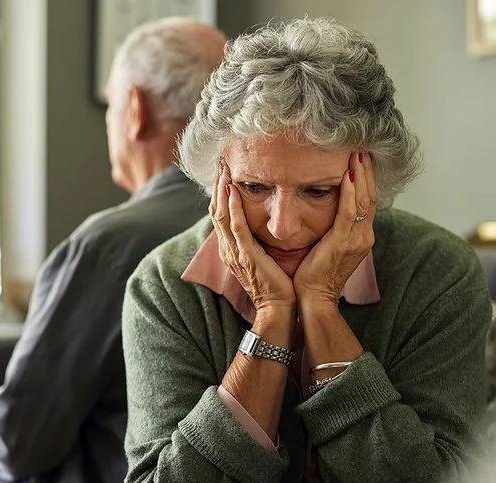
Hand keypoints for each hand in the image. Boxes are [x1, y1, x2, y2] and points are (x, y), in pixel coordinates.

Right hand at [210, 159, 295, 310]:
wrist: (279, 307)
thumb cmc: (277, 284)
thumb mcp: (263, 257)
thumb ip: (259, 240)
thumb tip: (265, 222)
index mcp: (231, 249)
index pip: (220, 214)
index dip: (219, 192)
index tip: (224, 171)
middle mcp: (228, 249)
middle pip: (215, 211)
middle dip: (217, 186)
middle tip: (220, 162)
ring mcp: (235, 252)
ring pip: (221, 216)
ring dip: (221, 191)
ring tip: (223, 169)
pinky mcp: (246, 255)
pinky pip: (235, 228)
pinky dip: (232, 208)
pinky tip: (232, 191)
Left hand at [293, 152, 376, 306]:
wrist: (314, 298)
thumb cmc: (314, 273)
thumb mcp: (328, 245)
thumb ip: (333, 227)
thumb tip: (326, 207)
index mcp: (360, 236)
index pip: (367, 201)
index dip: (366, 179)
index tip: (361, 158)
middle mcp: (364, 236)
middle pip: (370, 196)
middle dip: (366, 171)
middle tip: (362, 147)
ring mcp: (357, 240)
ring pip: (364, 200)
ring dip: (360, 175)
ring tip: (357, 153)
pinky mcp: (344, 243)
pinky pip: (350, 212)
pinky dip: (350, 192)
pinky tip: (347, 175)